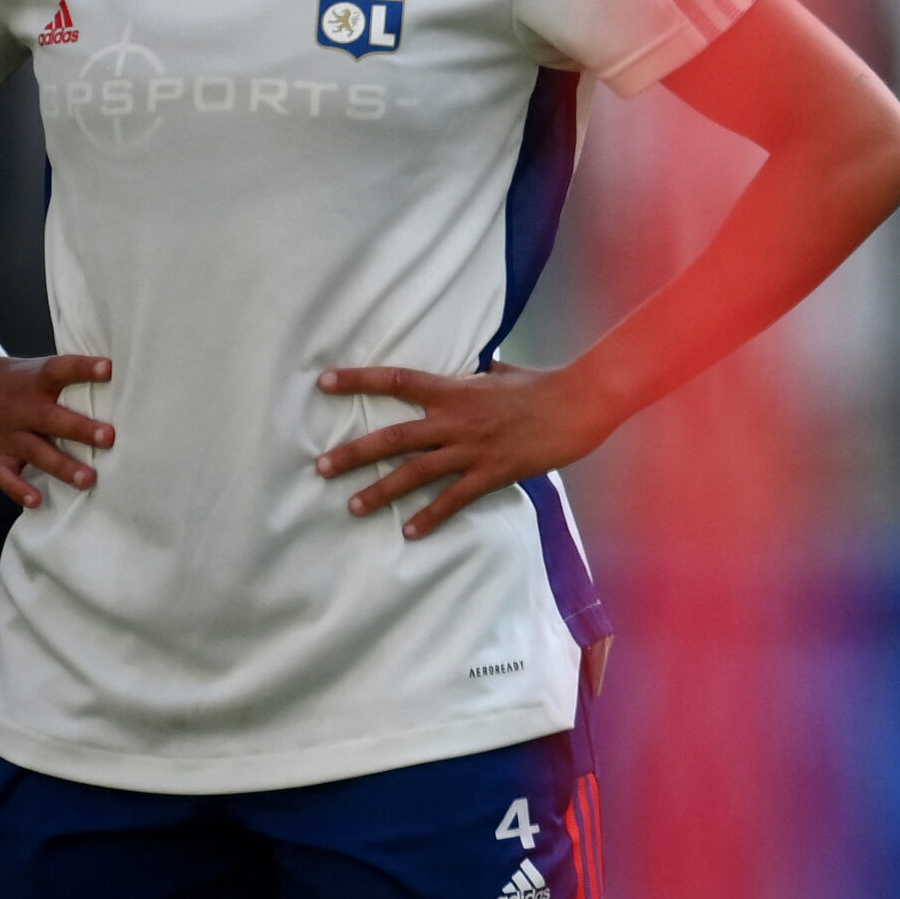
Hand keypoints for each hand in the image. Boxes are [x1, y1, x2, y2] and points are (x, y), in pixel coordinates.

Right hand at [0, 354, 115, 508]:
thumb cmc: (19, 381)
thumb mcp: (39, 370)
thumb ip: (70, 378)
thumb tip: (121, 377)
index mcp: (37, 380)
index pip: (61, 369)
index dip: (84, 368)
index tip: (109, 368)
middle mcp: (23, 407)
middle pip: (51, 418)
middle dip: (80, 429)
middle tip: (109, 438)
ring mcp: (9, 433)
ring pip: (35, 450)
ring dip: (62, 466)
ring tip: (88, 479)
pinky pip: (6, 474)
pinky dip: (19, 489)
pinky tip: (37, 501)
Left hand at [315, 363, 612, 538]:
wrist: (579, 403)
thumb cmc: (544, 384)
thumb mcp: (506, 372)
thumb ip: (483, 373)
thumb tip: (480, 366)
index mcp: (455, 390)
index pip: (397, 381)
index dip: (358, 380)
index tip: (323, 383)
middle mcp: (456, 419)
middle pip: (394, 437)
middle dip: (353, 453)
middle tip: (320, 467)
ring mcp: (473, 448)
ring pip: (415, 472)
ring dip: (380, 490)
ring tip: (352, 506)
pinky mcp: (493, 472)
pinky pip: (454, 499)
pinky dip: (430, 517)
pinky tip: (409, 532)